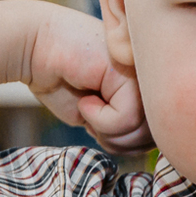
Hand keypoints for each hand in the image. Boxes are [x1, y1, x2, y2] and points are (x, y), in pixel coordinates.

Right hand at [24, 5, 151, 153]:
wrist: (34, 47)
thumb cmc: (61, 80)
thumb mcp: (101, 114)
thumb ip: (129, 127)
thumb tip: (148, 149)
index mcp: (149, 87)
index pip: (160, 133)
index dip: (128, 144)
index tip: (100, 125)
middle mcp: (151, 78)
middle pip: (154, 137)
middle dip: (118, 142)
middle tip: (93, 119)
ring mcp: (144, 72)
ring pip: (142, 131)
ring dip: (107, 132)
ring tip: (88, 107)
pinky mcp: (131, 72)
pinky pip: (126, 118)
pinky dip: (98, 118)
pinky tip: (86, 98)